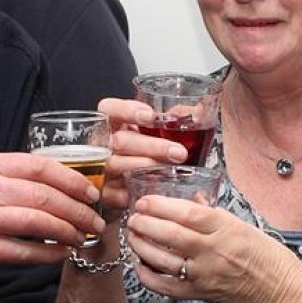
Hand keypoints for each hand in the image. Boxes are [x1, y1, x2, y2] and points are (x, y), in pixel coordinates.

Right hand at [0, 151, 103, 275]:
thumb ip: (15, 175)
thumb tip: (65, 181)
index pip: (41, 166)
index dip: (73, 179)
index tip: (91, 191)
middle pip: (45, 196)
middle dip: (78, 210)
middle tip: (95, 220)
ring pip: (39, 223)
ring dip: (68, 231)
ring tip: (83, 237)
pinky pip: (26, 251)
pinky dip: (49, 253)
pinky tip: (62, 253)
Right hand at [97, 97, 186, 213]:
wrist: (124, 189)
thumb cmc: (143, 155)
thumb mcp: (153, 134)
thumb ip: (171, 122)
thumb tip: (202, 111)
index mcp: (112, 125)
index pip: (109, 109)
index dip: (127, 110)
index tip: (151, 117)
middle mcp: (102, 145)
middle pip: (120, 140)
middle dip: (152, 146)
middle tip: (179, 153)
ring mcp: (99, 169)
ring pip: (118, 165)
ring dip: (147, 167)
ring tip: (172, 170)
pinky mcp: (104, 193)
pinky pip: (116, 193)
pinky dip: (136, 190)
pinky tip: (154, 190)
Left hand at [125, 196, 301, 302]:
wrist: (285, 295)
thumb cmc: (272, 260)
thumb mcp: (247, 227)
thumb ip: (217, 214)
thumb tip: (194, 200)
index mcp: (227, 230)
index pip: (187, 212)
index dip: (161, 205)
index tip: (146, 201)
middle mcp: (213, 251)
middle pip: (169, 234)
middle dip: (144, 223)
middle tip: (134, 216)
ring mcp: (204, 275)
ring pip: (161, 259)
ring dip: (141, 246)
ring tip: (133, 236)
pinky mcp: (200, 295)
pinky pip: (165, 286)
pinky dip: (147, 275)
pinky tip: (140, 264)